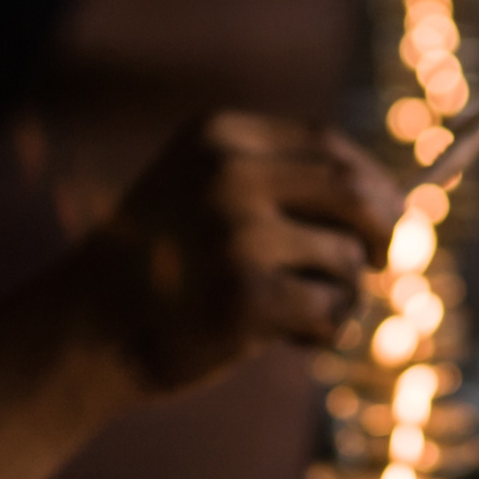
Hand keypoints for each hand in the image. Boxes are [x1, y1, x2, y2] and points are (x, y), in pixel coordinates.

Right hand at [79, 111, 400, 391]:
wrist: (82, 333)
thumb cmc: (158, 269)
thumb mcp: (203, 196)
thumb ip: (281, 187)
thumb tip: (397, 205)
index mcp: (218, 137)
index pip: (328, 145)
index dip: (373, 182)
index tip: (392, 213)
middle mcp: (228, 173)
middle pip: (352, 190)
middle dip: (385, 229)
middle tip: (384, 263)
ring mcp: (236, 232)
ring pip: (345, 259)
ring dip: (342, 296)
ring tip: (294, 317)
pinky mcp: (246, 295)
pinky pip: (332, 310)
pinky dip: (326, 333)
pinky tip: (287, 341)